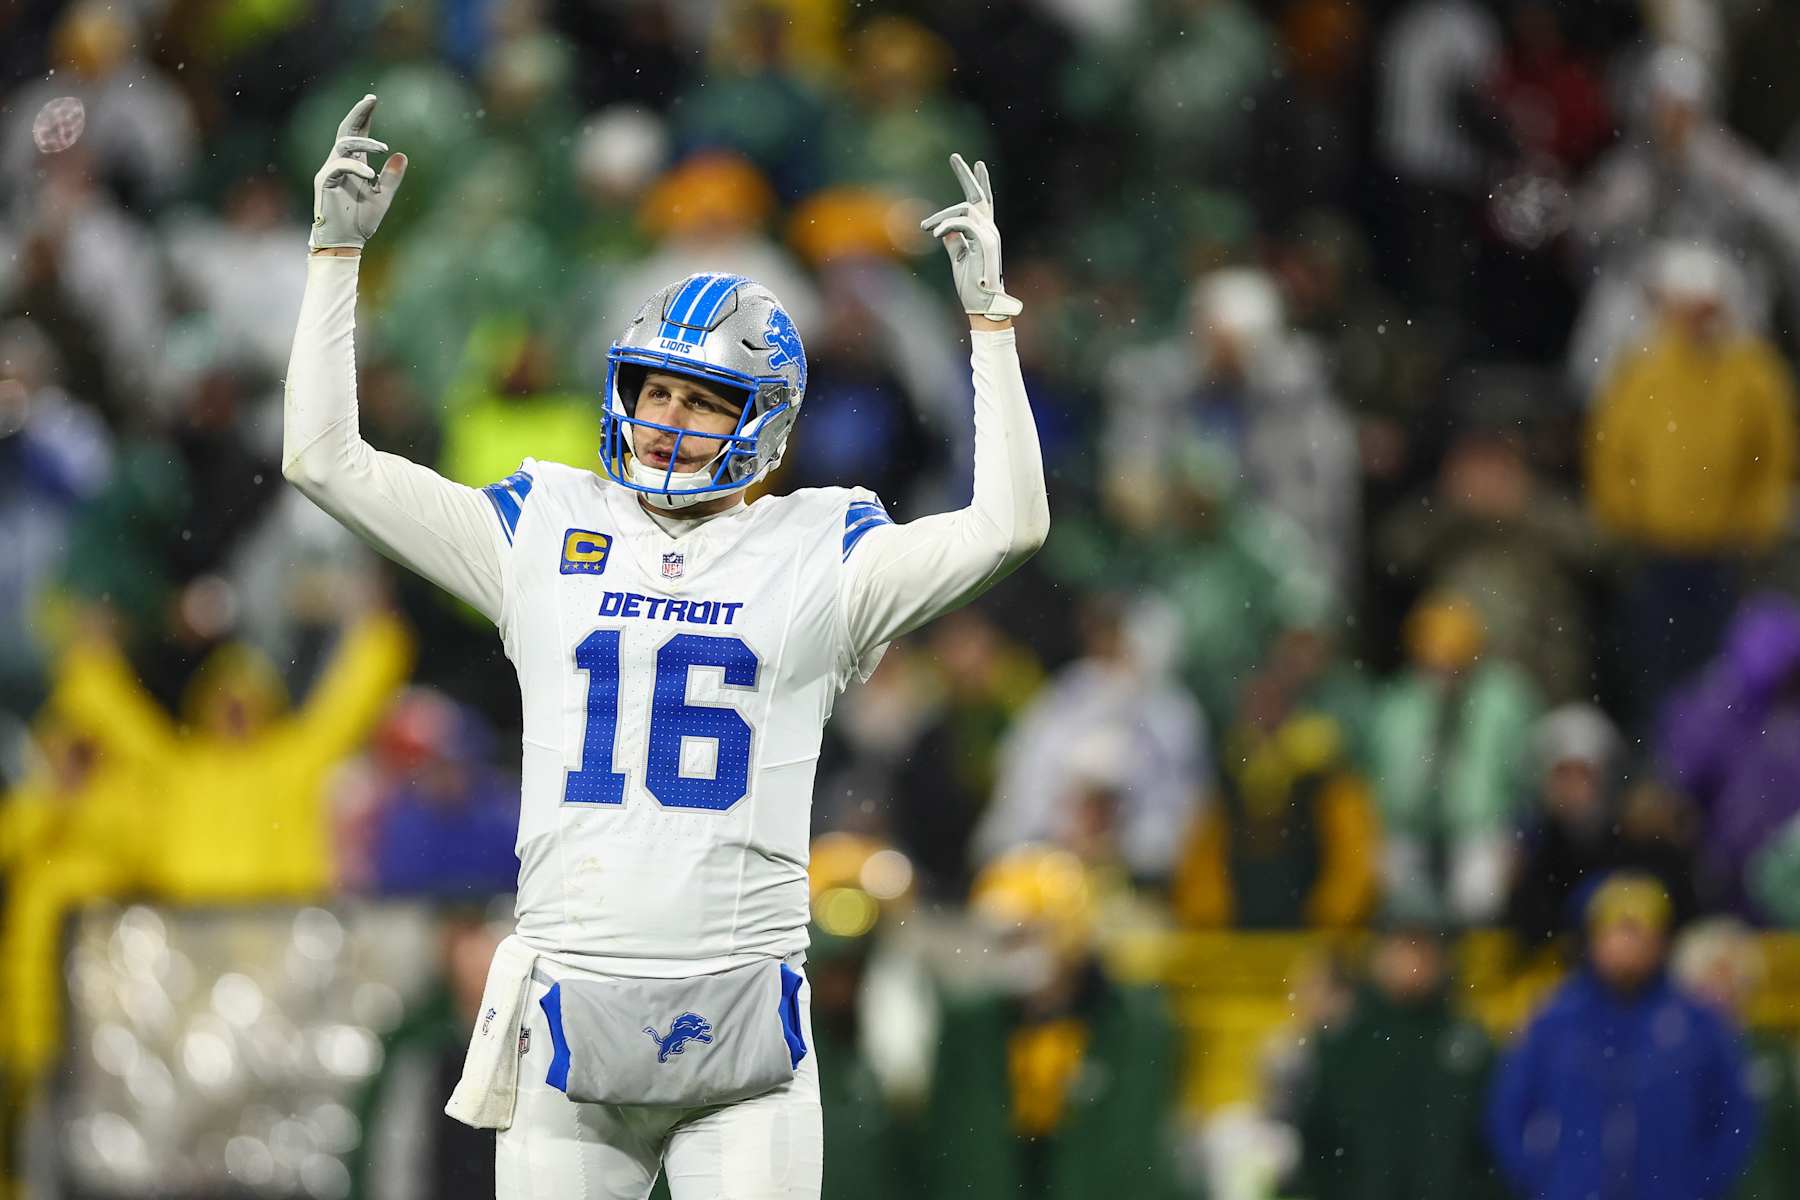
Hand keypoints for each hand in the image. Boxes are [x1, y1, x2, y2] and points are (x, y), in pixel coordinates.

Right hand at [310, 94, 407, 250]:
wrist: (345, 241)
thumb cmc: (361, 221)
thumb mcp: (383, 197)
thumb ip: (391, 177)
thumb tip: (401, 155)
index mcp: (353, 165)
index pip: (357, 135)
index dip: (364, 117)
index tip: (372, 100)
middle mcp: (339, 163)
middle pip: (346, 131)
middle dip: (358, 114)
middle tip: (371, 100)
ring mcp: (330, 171)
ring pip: (344, 145)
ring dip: (364, 142)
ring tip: (382, 147)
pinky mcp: (324, 182)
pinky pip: (339, 166)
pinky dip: (356, 167)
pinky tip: (371, 176)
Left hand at [921, 153, 1021, 319]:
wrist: (982, 304)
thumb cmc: (970, 284)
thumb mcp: (958, 258)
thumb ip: (953, 240)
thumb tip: (944, 228)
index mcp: (985, 232)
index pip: (983, 202)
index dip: (979, 182)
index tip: (975, 164)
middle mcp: (990, 230)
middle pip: (979, 195)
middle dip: (966, 175)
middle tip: (955, 157)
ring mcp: (990, 235)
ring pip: (965, 209)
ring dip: (942, 216)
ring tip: (926, 228)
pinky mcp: (986, 243)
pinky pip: (964, 223)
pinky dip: (947, 225)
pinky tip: (935, 234)